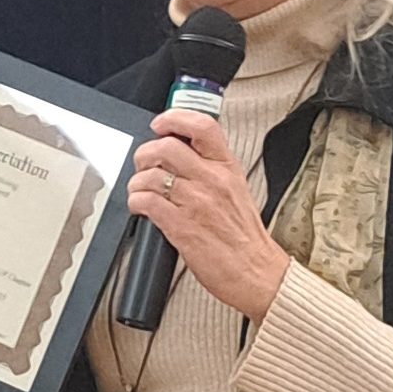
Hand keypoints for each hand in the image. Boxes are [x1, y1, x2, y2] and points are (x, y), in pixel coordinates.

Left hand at [128, 108, 288, 322]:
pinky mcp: (181, 227)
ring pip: (149, 175)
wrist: (256, 272)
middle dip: (144, 155)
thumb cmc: (244, 237)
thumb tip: (180, 152)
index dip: (174, 119)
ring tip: (141, 192)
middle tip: (144, 166)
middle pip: (165, 147)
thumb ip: (210, 169)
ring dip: (136, 183)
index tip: (161, 124)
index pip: (202, 127)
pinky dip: (136, 203)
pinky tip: (142, 209)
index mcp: (227, 168)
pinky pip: (146, 203)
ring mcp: (196, 203)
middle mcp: (212, 181)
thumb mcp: (235, 190)